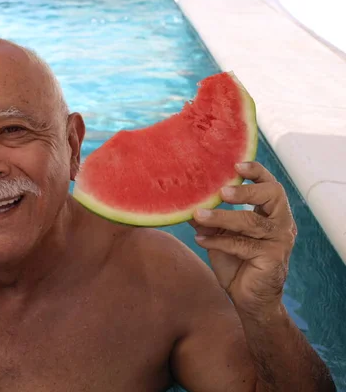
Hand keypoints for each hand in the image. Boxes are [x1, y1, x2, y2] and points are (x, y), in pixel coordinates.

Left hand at [190, 161, 297, 314]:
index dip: (257, 172)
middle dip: (245, 190)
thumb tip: (183, 199)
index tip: (236, 164)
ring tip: (198, 214)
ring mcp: (279, 241)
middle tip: (221, 191)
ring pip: (251, 222)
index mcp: (272, 213)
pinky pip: (242, 245)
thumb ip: (208, 217)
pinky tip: (200, 239)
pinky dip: (218, 241)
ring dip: (221, 217)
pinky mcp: (272, 258)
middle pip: (272, 195)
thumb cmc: (236, 262)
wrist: (249, 299)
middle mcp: (281, 223)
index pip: (271, 185)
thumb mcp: (219, 235)